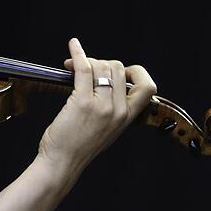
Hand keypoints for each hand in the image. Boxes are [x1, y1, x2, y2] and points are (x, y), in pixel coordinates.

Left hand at [37, 38, 156, 171]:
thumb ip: (113, 110)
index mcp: (127, 118)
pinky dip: (78, 54)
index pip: (148, 87)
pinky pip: (84, 68)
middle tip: (86, 68)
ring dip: (87, 60)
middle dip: (102, 62)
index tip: (118, 70)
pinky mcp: (82, 102)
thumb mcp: (107, 130)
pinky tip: (73, 46)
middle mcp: (118, 111)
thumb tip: (106, 82)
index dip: (135, 72)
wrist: (62, 163)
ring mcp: (101, 106)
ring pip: (102, 66)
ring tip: (73, 66)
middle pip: (119, 69)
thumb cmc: (78, 146)